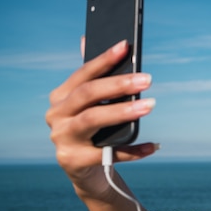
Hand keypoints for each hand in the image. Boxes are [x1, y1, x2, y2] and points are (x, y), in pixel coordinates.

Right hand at [45, 39, 157, 195]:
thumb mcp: (91, 106)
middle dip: (118, 85)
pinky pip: (108, 154)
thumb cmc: (93, 132)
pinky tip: (153, 146)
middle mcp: (56, 115)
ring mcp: (62, 139)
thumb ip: (91, 77)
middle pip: (87, 94)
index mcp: (60, 97)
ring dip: (123, 112)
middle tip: (147, 80)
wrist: (87, 172)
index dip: (104, 59)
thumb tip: (86, 38)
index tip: (126, 46)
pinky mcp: (73, 161)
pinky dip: (133, 150)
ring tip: (150, 106)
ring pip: (92, 119)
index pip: (83, 74)